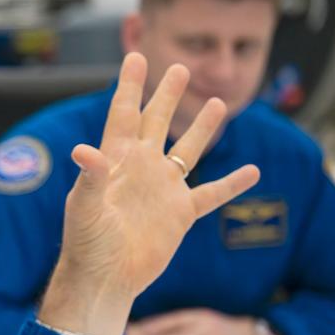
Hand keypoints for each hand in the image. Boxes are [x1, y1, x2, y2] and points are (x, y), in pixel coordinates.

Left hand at [38, 53, 260, 334]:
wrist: (104, 278)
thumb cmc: (85, 243)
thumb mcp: (83, 208)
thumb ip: (88, 178)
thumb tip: (83, 150)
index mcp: (115, 161)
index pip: (123, 114)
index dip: (130, 86)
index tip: (136, 56)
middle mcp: (140, 169)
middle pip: (156, 122)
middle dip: (166, 95)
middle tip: (178, 67)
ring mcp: (161, 189)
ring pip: (187, 151)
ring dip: (201, 128)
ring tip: (216, 102)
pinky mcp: (179, 214)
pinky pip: (211, 194)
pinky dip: (232, 184)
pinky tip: (251, 170)